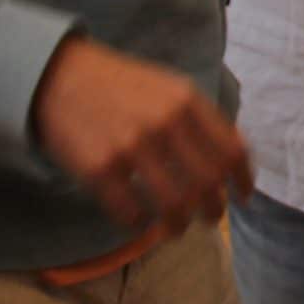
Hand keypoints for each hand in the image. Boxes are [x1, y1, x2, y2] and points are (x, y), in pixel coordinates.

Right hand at [29, 34, 252, 229]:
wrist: (60, 75)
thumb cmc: (121, 86)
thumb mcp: (169, 87)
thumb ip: (200, 119)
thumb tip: (233, 160)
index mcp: (187, 100)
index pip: (232, 151)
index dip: (243, 181)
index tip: (242, 197)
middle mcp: (164, 122)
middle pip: (208, 184)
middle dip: (214, 210)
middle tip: (209, 219)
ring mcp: (131, 147)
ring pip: (174, 206)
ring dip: (179, 225)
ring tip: (176, 228)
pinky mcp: (100, 169)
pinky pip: (132, 214)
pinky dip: (140, 224)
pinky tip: (140, 219)